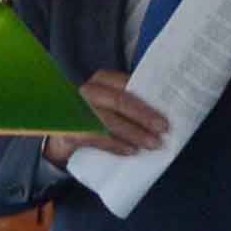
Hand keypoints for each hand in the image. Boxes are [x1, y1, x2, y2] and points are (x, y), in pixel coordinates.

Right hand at [38, 77, 169, 164]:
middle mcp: (89, 90)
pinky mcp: (71, 130)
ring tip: (152, 144)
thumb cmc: (94, 118)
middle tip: (164, 128)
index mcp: (102, 80)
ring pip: (110, 120)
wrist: (62, 135)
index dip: (149, 97)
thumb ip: (129, 103)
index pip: (129, 84)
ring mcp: (77, 110)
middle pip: (120, 101)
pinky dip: (115, 145)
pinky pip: (96, 137)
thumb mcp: (110, 104)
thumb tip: (161, 113)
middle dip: (145, 116)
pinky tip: (131, 151)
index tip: (168, 110)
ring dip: (134, 133)